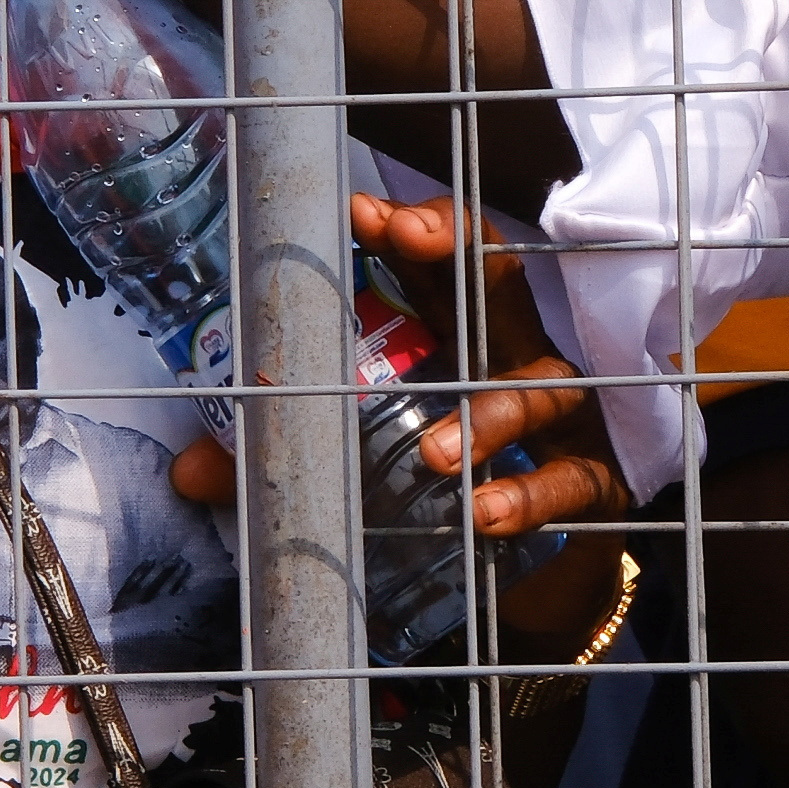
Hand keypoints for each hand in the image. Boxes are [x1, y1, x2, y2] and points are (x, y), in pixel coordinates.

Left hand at [167, 188, 636, 537]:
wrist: (542, 577)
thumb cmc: (449, 489)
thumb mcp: (365, 465)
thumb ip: (291, 458)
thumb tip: (193, 470)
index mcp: (459, 337)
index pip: (439, 263)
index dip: (407, 228)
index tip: (356, 210)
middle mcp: (516, 357)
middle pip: (499, 283)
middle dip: (459, 249)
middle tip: (407, 236)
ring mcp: (567, 415)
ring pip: (541, 387)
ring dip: (490, 413)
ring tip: (433, 453)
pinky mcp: (595, 480)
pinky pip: (572, 479)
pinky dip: (531, 494)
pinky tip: (487, 513)